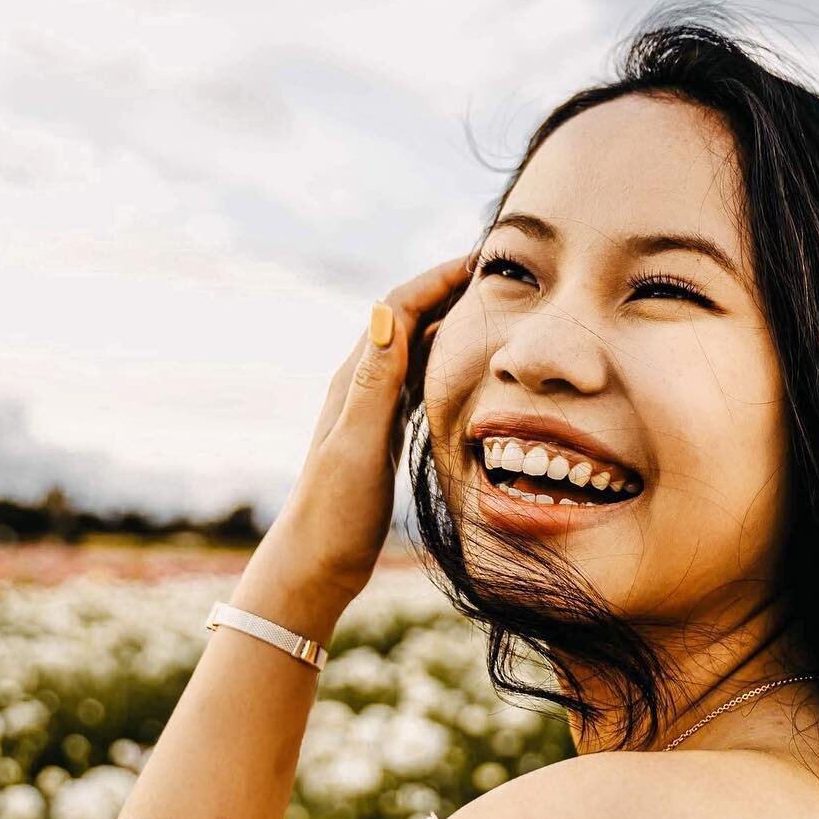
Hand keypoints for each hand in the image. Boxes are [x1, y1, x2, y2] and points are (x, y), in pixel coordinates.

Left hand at [256, 254, 471, 612]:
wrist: (317, 561)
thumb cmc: (336, 510)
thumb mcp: (357, 445)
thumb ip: (375, 383)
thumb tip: (385, 310)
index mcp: (357, 380)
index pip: (400, 307)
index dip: (438, 277)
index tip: (484, 257)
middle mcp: (363, 385)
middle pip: (409, 319)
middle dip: (449, 289)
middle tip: (501, 273)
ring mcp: (372, 409)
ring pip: (416, 349)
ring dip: (449, 322)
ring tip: (494, 308)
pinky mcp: (382, 433)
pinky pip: (417, 382)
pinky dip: (445, 363)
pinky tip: (469, 367)